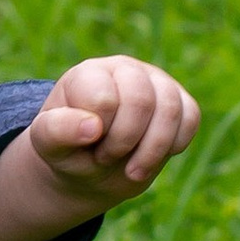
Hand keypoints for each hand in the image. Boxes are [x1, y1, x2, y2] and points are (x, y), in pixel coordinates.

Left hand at [30, 57, 200, 207]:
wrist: (91, 169)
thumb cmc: (68, 151)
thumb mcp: (47, 145)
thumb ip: (57, 131)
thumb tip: (92, 126)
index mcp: (89, 74)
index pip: (105, 98)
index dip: (99, 132)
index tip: (87, 145)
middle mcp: (124, 69)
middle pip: (141, 100)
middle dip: (125, 141)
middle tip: (106, 157)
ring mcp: (155, 82)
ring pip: (171, 108)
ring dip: (153, 149)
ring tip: (132, 171)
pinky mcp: (179, 101)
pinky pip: (191, 117)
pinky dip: (176, 143)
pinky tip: (153, 156)